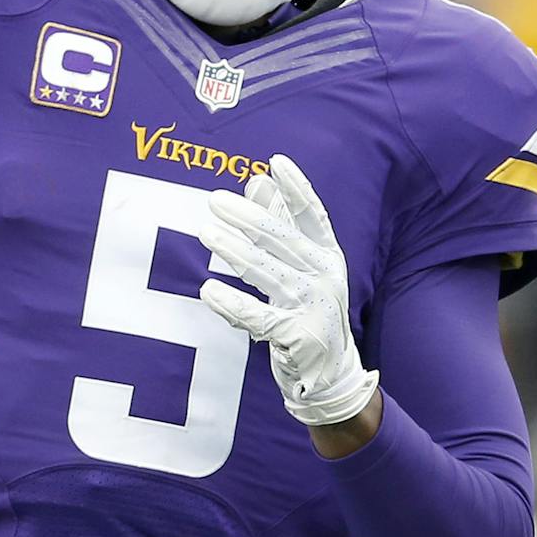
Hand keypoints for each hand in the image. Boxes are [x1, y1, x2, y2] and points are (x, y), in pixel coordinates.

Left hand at [198, 153, 378, 427]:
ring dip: (235, 252)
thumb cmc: (307, 309)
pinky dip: (231, 304)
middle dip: (250, 218)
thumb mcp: (300, 266)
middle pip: (284, 241)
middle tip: (215, 200)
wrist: (329, 375)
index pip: (314, 216)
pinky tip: (207, 291)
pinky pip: (257, 317)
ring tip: (207, 233)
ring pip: (269, 274)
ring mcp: (313, 309)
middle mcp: (325, 278)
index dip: (297, 188)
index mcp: (327, 256)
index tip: (276, 162)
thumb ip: (279, 224)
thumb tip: (257, 181)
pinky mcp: (296, 338)